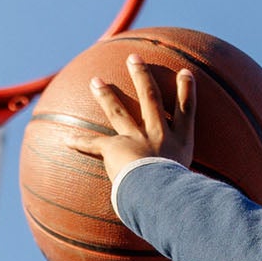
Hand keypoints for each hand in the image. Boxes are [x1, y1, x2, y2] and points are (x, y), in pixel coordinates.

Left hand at [75, 53, 196, 195]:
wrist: (162, 197)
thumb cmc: (180, 197)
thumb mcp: (192, 188)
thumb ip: (189, 185)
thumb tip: (195, 202)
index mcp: (180, 143)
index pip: (186, 110)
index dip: (186, 91)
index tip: (185, 73)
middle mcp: (159, 135)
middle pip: (151, 98)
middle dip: (141, 76)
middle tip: (133, 58)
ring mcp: (137, 140)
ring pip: (119, 112)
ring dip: (106, 95)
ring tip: (95, 81)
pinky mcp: (116, 149)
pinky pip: (94, 145)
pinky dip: (80, 143)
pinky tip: (66, 138)